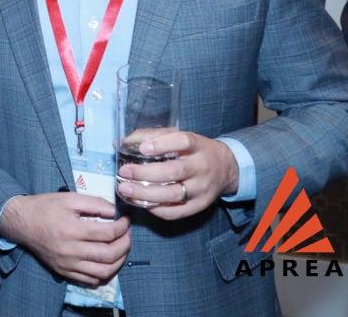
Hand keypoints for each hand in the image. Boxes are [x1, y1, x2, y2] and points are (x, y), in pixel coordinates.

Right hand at [0, 193, 129, 286]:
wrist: (21, 222)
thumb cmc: (45, 207)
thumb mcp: (69, 198)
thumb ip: (95, 203)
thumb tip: (115, 212)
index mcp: (72, 230)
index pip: (108, 233)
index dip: (122, 226)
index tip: (125, 219)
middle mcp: (70, 251)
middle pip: (109, 254)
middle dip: (125, 244)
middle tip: (127, 234)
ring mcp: (67, 264)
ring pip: (103, 272)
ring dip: (119, 261)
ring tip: (121, 249)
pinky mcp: (64, 272)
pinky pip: (90, 280)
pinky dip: (104, 273)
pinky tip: (107, 261)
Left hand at [117, 131, 238, 219]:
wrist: (225, 168)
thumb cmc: (193, 150)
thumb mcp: (178, 135)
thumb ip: (151, 135)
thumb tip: (121, 143)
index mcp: (197, 145)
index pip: (183, 141)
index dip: (162, 145)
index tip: (142, 149)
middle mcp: (202, 167)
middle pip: (174, 172)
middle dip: (145, 173)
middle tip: (124, 172)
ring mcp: (202, 188)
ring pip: (174, 195)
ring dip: (146, 194)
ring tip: (125, 190)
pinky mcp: (200, 205)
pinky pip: (177, 212)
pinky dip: (157, 209)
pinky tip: (141, 202)